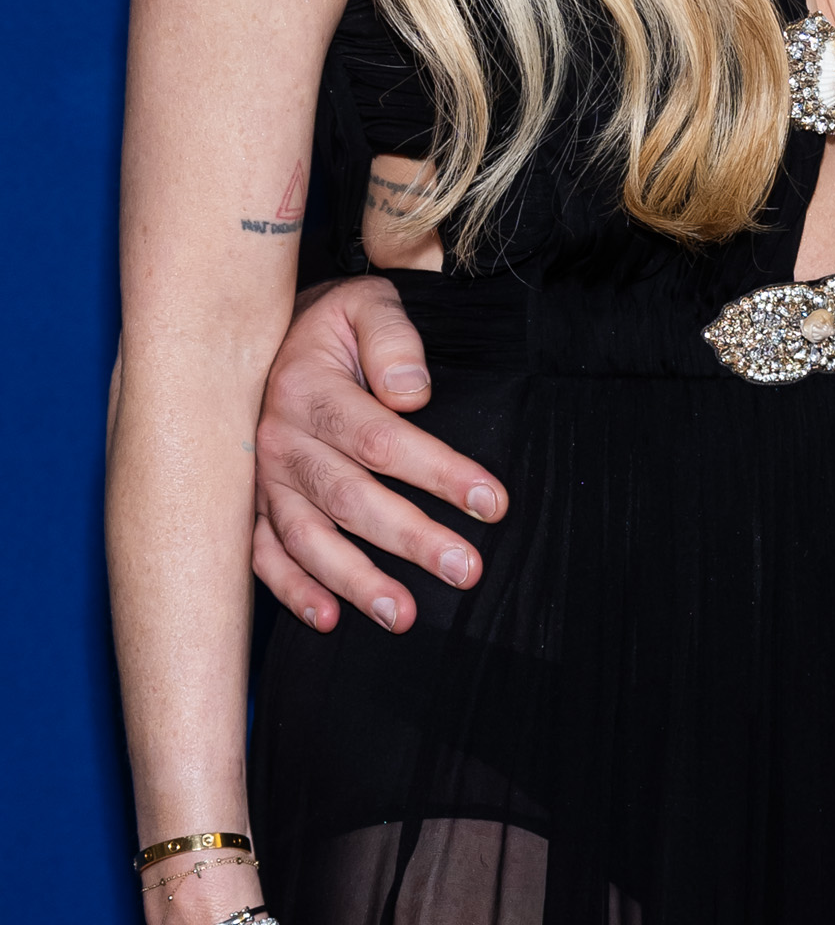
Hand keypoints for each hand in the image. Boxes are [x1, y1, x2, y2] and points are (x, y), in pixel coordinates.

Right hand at [252, 277, 507, 633]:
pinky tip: (330, 620)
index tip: (492, 502)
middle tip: (466, 570)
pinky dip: (293, 591)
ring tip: (405, 615)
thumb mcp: (365, 304)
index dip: (439, 472)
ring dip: (355, 581)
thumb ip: (392, 338)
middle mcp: (282, 441)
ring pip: (308, 539)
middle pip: (350, 498)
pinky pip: (265, 556)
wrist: (265, 334)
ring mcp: (264, 480)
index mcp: (310, 391)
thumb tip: (412, 393)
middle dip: (411, 539)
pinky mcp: (252, 506)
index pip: (382, 440)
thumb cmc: (334, 326)